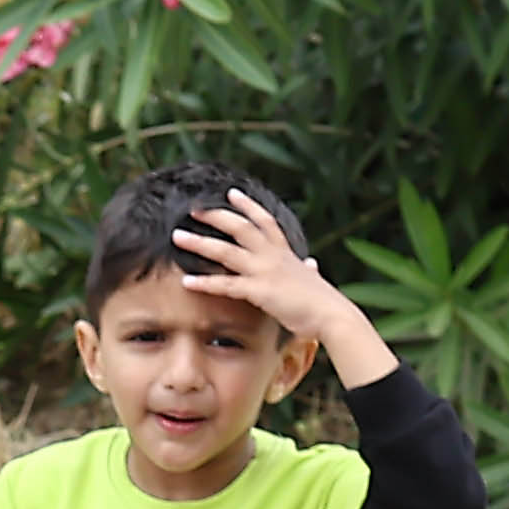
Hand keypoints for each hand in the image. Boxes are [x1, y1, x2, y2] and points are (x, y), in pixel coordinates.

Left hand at [171, 194, 357, 350]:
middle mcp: (273, 255)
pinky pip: (226, 284)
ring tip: (177, 236)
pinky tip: (186, 281)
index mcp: (284, 252)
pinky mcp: (260, 291)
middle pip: (240, 227)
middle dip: (215, 216)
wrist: (331, 315)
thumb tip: (311, 263)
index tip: (232, 193)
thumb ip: (306, 269)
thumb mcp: (312, 278)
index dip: (248, 206)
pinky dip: (205, 282)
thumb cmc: (321, 302)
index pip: (264, 220)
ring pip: (226, 251)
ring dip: (200, 243)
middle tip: (193, 209)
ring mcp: (265, 271)